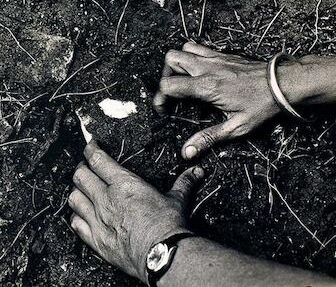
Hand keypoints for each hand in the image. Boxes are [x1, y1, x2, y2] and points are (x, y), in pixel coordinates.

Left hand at [68, 141, 203, 282]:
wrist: (160, 254)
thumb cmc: (167, 225)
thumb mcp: (177, 200)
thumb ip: (184, 183)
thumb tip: (196, 172)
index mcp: (124, 184)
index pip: (98, 159)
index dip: (90, 149)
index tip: (90, 145)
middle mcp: (106, 199)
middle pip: (81, 176)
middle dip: (81, 167)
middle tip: (85, 165)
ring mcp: (98, 219)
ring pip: (74, 198)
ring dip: (76, 190)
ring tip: (82, 188)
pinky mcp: (96, 239)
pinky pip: (76, 224)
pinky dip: (76, 216)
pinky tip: (80, 215)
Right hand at [153, 42, 305, 159]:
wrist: (284, 83)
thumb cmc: (262, 105)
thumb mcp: (236, 127)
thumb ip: (208, 138)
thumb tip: (188, 152)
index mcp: (206, 87)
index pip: (169, 85)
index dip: (160, 99)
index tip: (164, 110)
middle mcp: (207, 68)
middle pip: (171, 59)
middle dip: (165, 77)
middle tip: (173, 93)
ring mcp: (215, 58)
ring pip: (183, 49)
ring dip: (177, 64)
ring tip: (183, 81)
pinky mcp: (223, 55)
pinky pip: (198, 47)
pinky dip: (191, 56)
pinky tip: (199, 72)